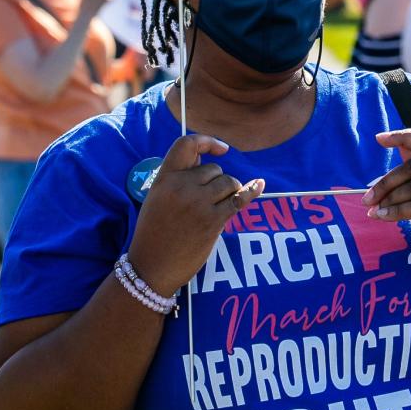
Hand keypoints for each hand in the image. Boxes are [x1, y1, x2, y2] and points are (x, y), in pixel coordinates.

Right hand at [127, 134, 263, 295]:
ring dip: (229, 192)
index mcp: (164, 178)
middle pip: (215, 169)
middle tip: (206, 202)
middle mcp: (181, 187)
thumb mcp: (157, 198)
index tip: (221, 149)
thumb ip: (178, 178)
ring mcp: (198, 203)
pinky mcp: (213, 221)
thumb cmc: (154, 233)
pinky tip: (260, 185)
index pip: (186, 144)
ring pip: (228, 183)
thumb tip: (206, 160)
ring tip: (216, 208)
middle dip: (217, 181)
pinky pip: (239, 200)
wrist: (150, 268)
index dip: (207, 141)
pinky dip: (251, 192)